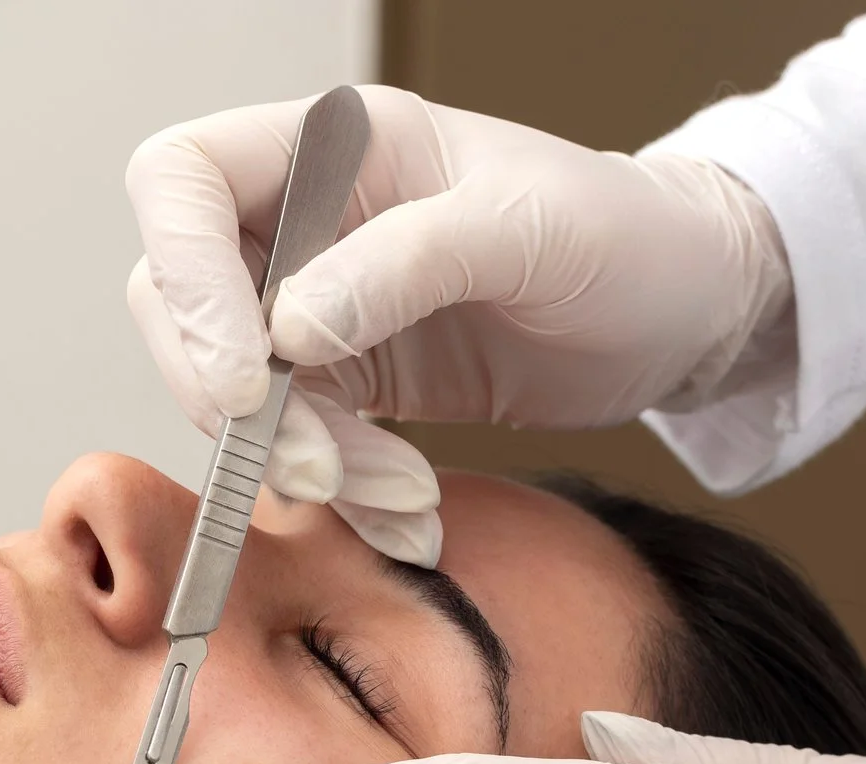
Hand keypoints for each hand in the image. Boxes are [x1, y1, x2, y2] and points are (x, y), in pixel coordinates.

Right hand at [127, 88, 790, 567]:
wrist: (686, 312)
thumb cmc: (627, 235)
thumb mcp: (530, 230)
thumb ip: (405, 264)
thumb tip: (289, 329)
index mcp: (334, 145)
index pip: (181, 181)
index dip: (186, 276)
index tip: (245, 376)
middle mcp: (303, 222)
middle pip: (179, 305)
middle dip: (237, 404)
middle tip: (316, 468)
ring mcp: (317, 308)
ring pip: (234, 398)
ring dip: (306, 465)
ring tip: (406, 496)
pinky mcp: (347, 387)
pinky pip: (300, 450)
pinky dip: (347, 499)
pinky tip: (414, 517)